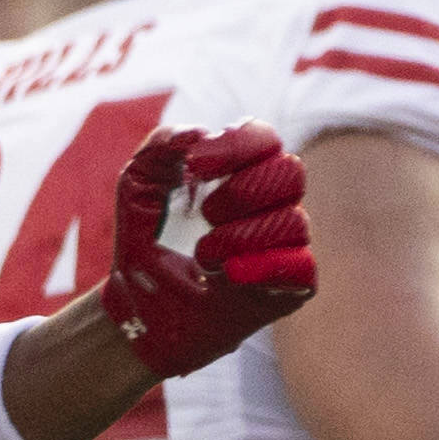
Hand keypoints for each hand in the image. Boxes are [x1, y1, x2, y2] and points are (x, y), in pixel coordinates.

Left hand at [88, 124, 315, 375]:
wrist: (140, 305)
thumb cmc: (147, 240)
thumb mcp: (137, 185)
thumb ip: (160, 146)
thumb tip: (197, 133)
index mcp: (244, 170)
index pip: (264, 138)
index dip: (236, 145)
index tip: (196, 164)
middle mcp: (274, 202)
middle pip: (290, 173)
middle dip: (242, 191)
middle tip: (204, 214)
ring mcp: (287, 244)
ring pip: (293, 222)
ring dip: (239, 236)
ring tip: (203, 256)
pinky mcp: (291, 287)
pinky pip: (301, 267)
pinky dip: (264, 267)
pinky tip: (228, 274)